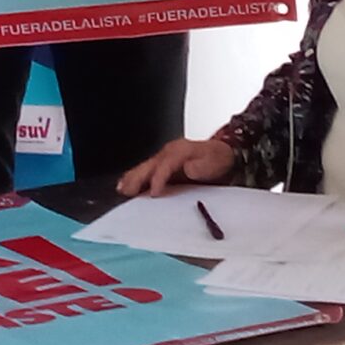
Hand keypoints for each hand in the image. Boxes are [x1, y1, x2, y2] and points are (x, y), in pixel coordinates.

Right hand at [116, 138, 236, 196]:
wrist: (222, 154)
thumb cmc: (217, 159)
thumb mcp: (213, 161)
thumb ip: (201, 166)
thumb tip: (189, 169)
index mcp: (179, 151)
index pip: (164, 165)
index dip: (158, 179)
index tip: (154, 193)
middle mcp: (169, 152)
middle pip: (149, 165)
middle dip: (137, 178)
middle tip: (127, 190)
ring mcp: (165, 157)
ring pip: (145, 167)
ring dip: (133, 178)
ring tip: (122, 188)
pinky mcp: (163, 164)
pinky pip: (147, 170)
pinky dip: (136, 177)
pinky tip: (128, 184)